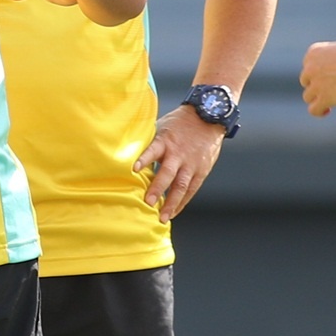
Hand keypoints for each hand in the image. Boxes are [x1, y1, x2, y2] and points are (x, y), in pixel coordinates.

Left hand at [134, 105, 224, 222]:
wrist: (208, 118)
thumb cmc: (180, 123)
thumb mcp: (162, 126)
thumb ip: (149, 142)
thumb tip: (126, 150)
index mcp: (165, 141)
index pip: (153, 150)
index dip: (144, 159)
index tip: (134, 168)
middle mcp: (178, 154)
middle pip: (168, 173)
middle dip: (158, 188)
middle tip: (148, 202)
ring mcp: (191, 164)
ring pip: (181, 186)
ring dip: (171, 203)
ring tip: (162, 217)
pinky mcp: (201, 171)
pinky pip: (191, 189)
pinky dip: (182, 202)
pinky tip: (173, 212)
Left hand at [301, 35, 335, 115]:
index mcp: (313, 53)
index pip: (308, 65)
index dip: (318, 72)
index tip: (329, 75)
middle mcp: (310, 68)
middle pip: (306, 81)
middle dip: (316, 85)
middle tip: (331, 88)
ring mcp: (315, 85)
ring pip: (308, 96)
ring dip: (318, 99)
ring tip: (331, 101)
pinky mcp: (322, 98)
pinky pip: (313, 110)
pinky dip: (319, 112)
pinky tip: (327, 110)